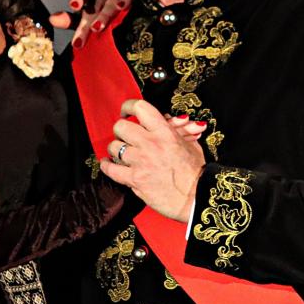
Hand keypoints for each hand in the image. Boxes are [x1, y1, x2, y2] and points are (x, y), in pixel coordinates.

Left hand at [48, 0, 134, 47]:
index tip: (74, 6)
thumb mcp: (85, 14)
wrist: (126, 4)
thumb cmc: (101, 9)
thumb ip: (70, 19)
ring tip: (97, 27)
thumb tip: (52, 20)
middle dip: (88, 21)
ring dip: (103, 15)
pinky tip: (122, 7)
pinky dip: (126, 1)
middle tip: (82, 35)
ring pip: (110, 2)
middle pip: (95, 4)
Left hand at [100, 99, 205, 222]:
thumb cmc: (196, 172)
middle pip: (121, 126)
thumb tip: (167, 119)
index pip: (139, 108)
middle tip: (124, 135)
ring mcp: (140, 162)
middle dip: (121, 130)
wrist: (197, 196)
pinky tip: (107, 163)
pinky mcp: (135, 179)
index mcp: (164, 132)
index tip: (126, 111)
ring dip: (116, 148)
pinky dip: (107, 165)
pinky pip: (111, 169)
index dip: (128, 107)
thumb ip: (177, 130)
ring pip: (114, 146)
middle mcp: (150, 144)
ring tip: (120, 151)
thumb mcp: (190, 144)